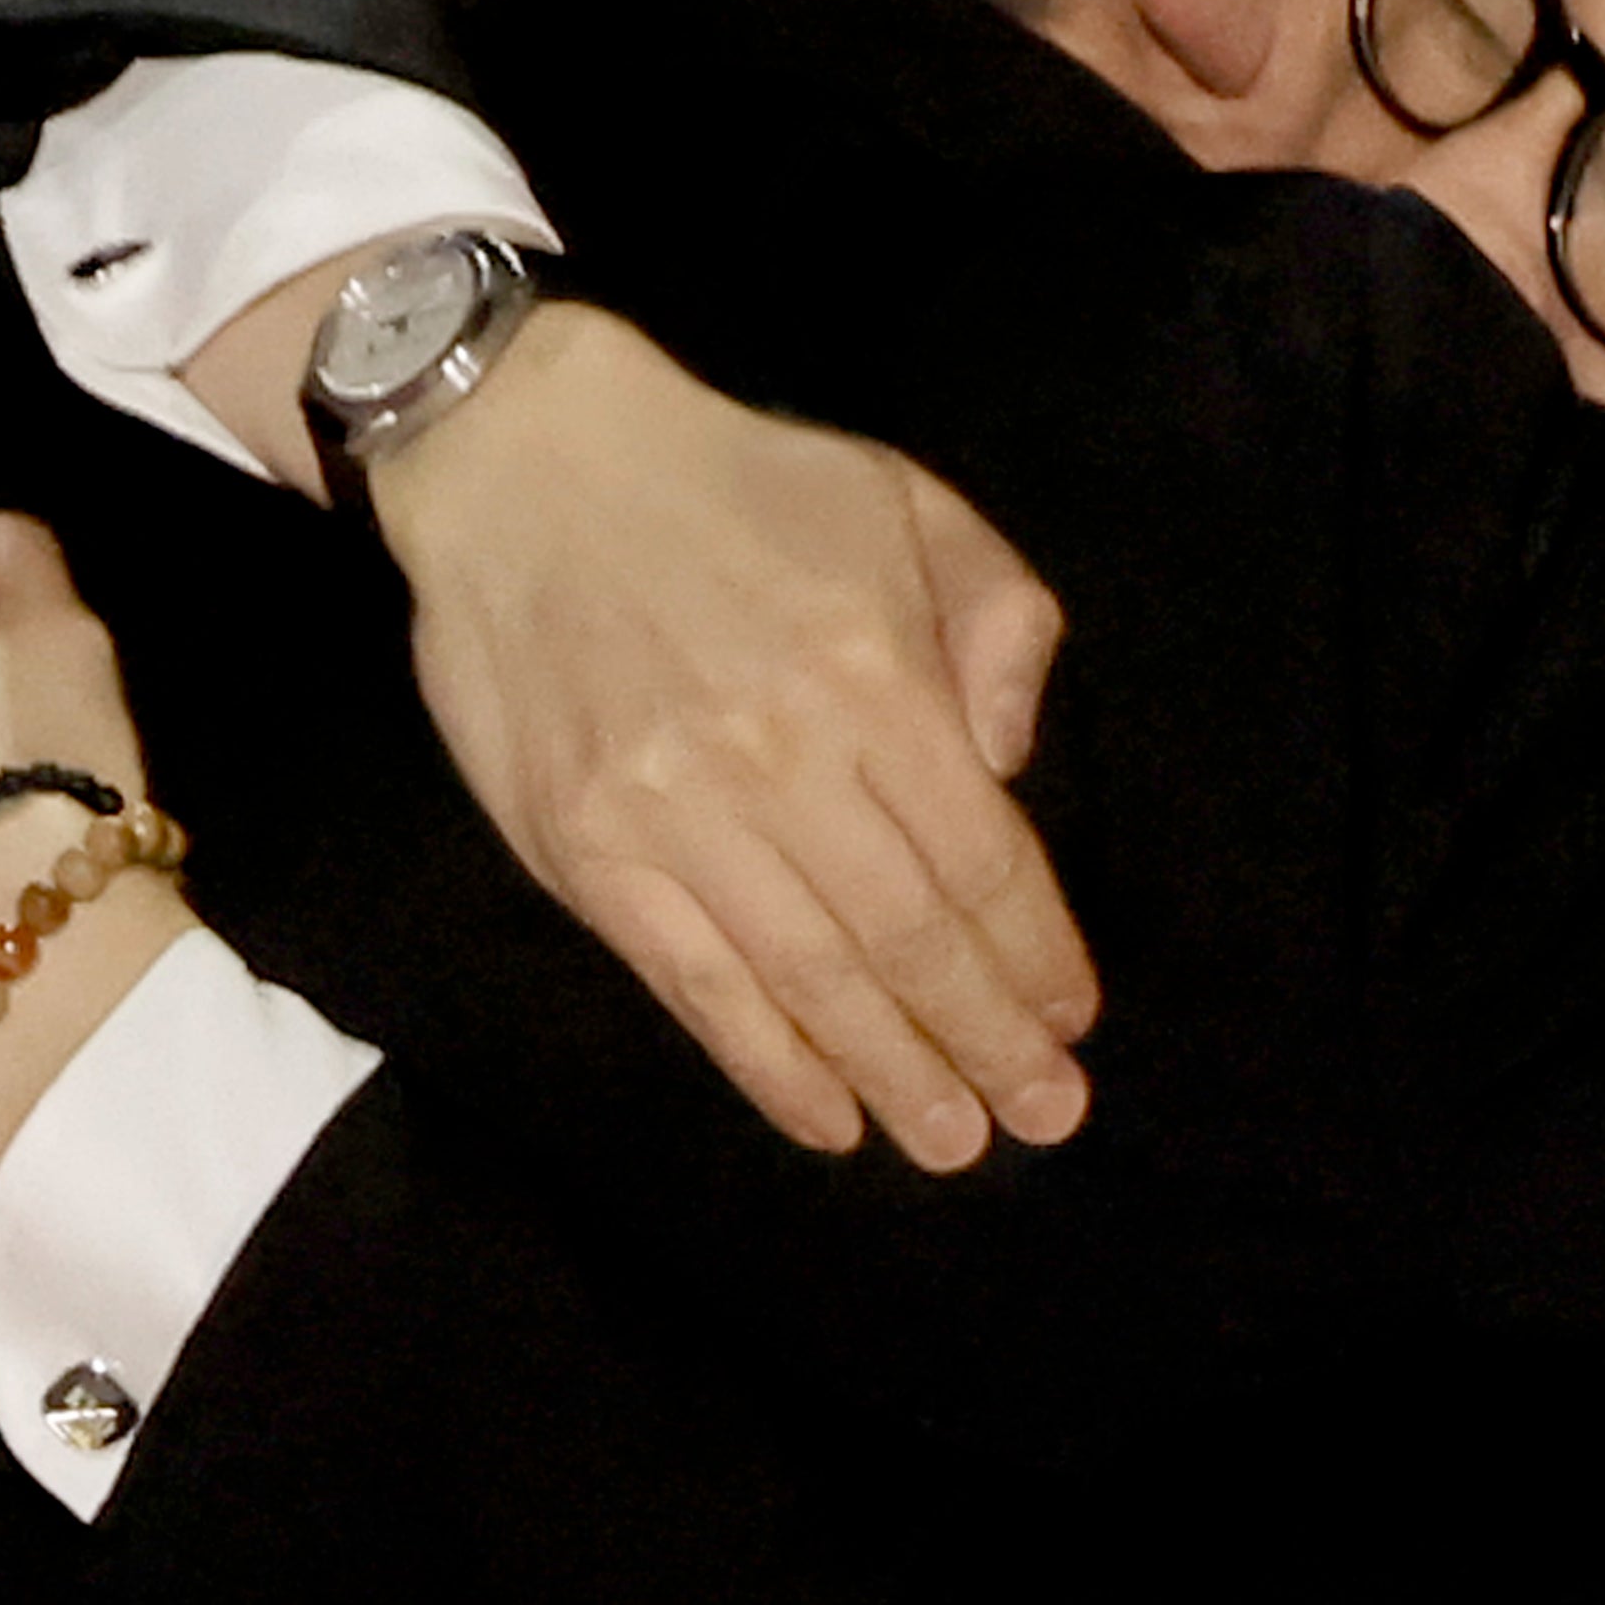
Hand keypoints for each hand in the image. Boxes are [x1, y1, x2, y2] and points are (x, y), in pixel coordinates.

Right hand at [378, 303, 1091, 1172]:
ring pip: (806, 978)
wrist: (531, 462)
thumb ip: (997, 625)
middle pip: (905, 935)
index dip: (1033, 951)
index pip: (978, 855)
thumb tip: (1009, 766)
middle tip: (1043, 1116)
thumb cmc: (740, 483)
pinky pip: (693, 983)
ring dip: (890, 1073)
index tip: (1073, 1020)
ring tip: (950, 1142)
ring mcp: (670, 812)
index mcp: (872, 674)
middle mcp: (778, 757)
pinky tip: (825, 1116)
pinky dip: (765, 1063)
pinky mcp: (585, 848)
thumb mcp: (910, 502)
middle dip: (985, 1039)